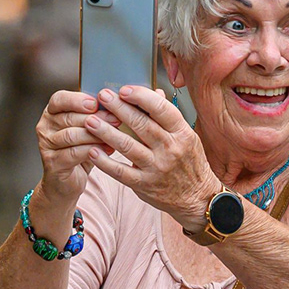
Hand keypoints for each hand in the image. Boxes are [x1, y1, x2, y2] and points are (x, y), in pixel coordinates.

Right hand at [33, 89, 103, 208]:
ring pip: (72, 135)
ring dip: (95, 135)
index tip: (96, 103)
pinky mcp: (52, 162)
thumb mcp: (86, 129)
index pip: (59, 99)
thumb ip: (94, 115)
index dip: (77, 100)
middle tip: (115, 119)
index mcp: (52, 113)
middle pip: (69, 117)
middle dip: (95, 118)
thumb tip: (115, 102)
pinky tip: (107, 150)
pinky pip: (74, 153)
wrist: (66, 182)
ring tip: (113, 135)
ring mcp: (46, 145)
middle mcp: (45, 127)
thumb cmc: (79, 151)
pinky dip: (93, 150)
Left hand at [82, 85, 218, 233]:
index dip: (141, 97)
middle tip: (102, 96)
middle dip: (119, 108)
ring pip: (128, 146)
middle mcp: (170, 149)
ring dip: (106, 132)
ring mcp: (157, 168)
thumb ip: (169, 116)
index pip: (161, 109)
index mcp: (182, 133)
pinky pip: (121, 172)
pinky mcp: (144, 185)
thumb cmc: (190, 163)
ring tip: (91, 121)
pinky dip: (105, 162)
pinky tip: (92, 151)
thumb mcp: (187, 137)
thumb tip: (154, 92)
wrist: (197, 198)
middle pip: (141, 124)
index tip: (124, 89)